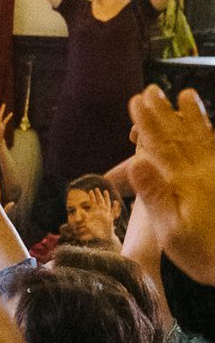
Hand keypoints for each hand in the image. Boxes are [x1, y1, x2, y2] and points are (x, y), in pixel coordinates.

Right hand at [128, 85, 214, 282]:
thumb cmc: (200, 251)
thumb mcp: (170, 228)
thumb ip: (155, 193)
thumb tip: (138, 162)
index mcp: (183, 180)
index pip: (160, 144)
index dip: (148, 122)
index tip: (136, 102)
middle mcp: (202, 171)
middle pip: (179, 135)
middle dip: (163, 112)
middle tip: (152, 91)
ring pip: (202, 138)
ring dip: (192, 116)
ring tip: (186, 95)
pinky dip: (211, 135)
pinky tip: (210, 128)